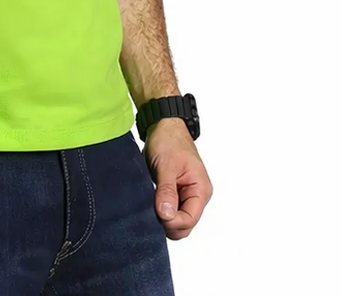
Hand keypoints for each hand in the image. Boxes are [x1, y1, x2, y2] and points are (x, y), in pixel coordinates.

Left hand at [142, 119, 212, 239]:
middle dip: (168, 222)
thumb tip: (166, 215)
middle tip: (151, 209)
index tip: (157, 213)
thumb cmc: (169, 140)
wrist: (163, 125)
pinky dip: (160, 209)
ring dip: (163, 216)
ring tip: (150, 202)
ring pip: (176, 220)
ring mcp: (185, 195)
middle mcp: (196, 195)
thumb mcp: (166, 165)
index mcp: (201, 190)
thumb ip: (167, 191)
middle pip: (184, 225)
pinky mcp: (175, 193)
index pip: (189, 219)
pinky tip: (151, 201)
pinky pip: (169, 210)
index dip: (172, 221)